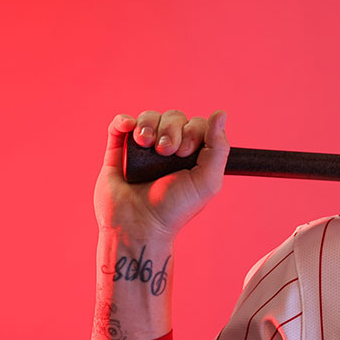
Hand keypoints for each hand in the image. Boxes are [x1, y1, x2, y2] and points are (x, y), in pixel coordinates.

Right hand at [94, 109, 229, 240]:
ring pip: (149, 117)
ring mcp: (143, 148)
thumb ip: (218, 148)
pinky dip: (125, 120)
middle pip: (174, 117)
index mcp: (192, 154)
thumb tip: (220, 113)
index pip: (196, 124)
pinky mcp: (119, 151)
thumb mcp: (207, 181)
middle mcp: (169, 148)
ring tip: (146, 145)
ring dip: (149, 125)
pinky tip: (130, 129)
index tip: (185, 153)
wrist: (139, 225)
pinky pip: (121, 123)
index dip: (192, 131)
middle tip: (166, 153)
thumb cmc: (175, 208)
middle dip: (171, 130)